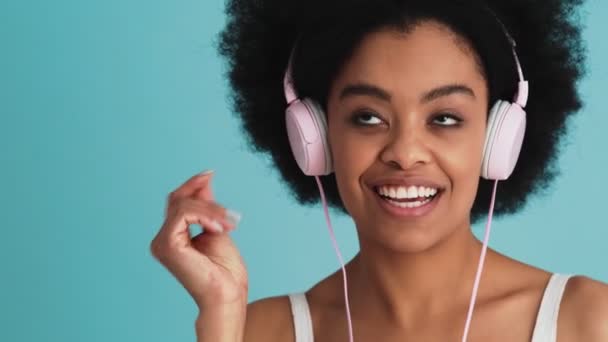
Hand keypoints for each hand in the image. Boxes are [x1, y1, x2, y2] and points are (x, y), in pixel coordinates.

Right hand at [150, 170, 247, 308]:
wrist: (228, 294)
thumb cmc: (225, 270)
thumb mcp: (216, 227)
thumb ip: (206, 206)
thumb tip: (203, 180)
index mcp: (172, 237)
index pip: (177, 202)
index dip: (191, 186)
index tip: (209, 173)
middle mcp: (161, 240)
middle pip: (178, 200)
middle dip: (207, 200)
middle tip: (231, 216)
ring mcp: (162, 242)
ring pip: (183, 206)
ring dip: (211, 210)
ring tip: (229, 224)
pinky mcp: (166, 245)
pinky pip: (183, 214)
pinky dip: (205, 216)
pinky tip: (218, 229)